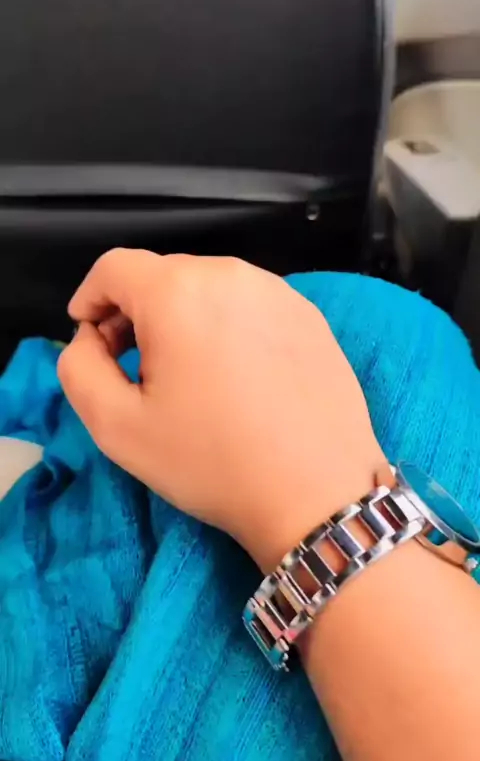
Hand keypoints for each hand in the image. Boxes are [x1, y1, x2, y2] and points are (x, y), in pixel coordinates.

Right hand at [58, 250, 387, 569]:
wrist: (317, 492)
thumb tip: (89, 338)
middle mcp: (231, 275)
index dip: (90, 299)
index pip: (114, 267)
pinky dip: (228, 328)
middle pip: (163, 275)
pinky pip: (251, 307)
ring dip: (184, 319)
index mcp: (178, 291)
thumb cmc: (211, 461)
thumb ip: (79, 368)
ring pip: (209, 289)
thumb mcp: (116, 427)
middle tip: (136, 369)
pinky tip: (238, 378)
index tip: (91, 339)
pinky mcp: (311, 316)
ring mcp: (280, 292)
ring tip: (190, 377)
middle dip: (136, 313)